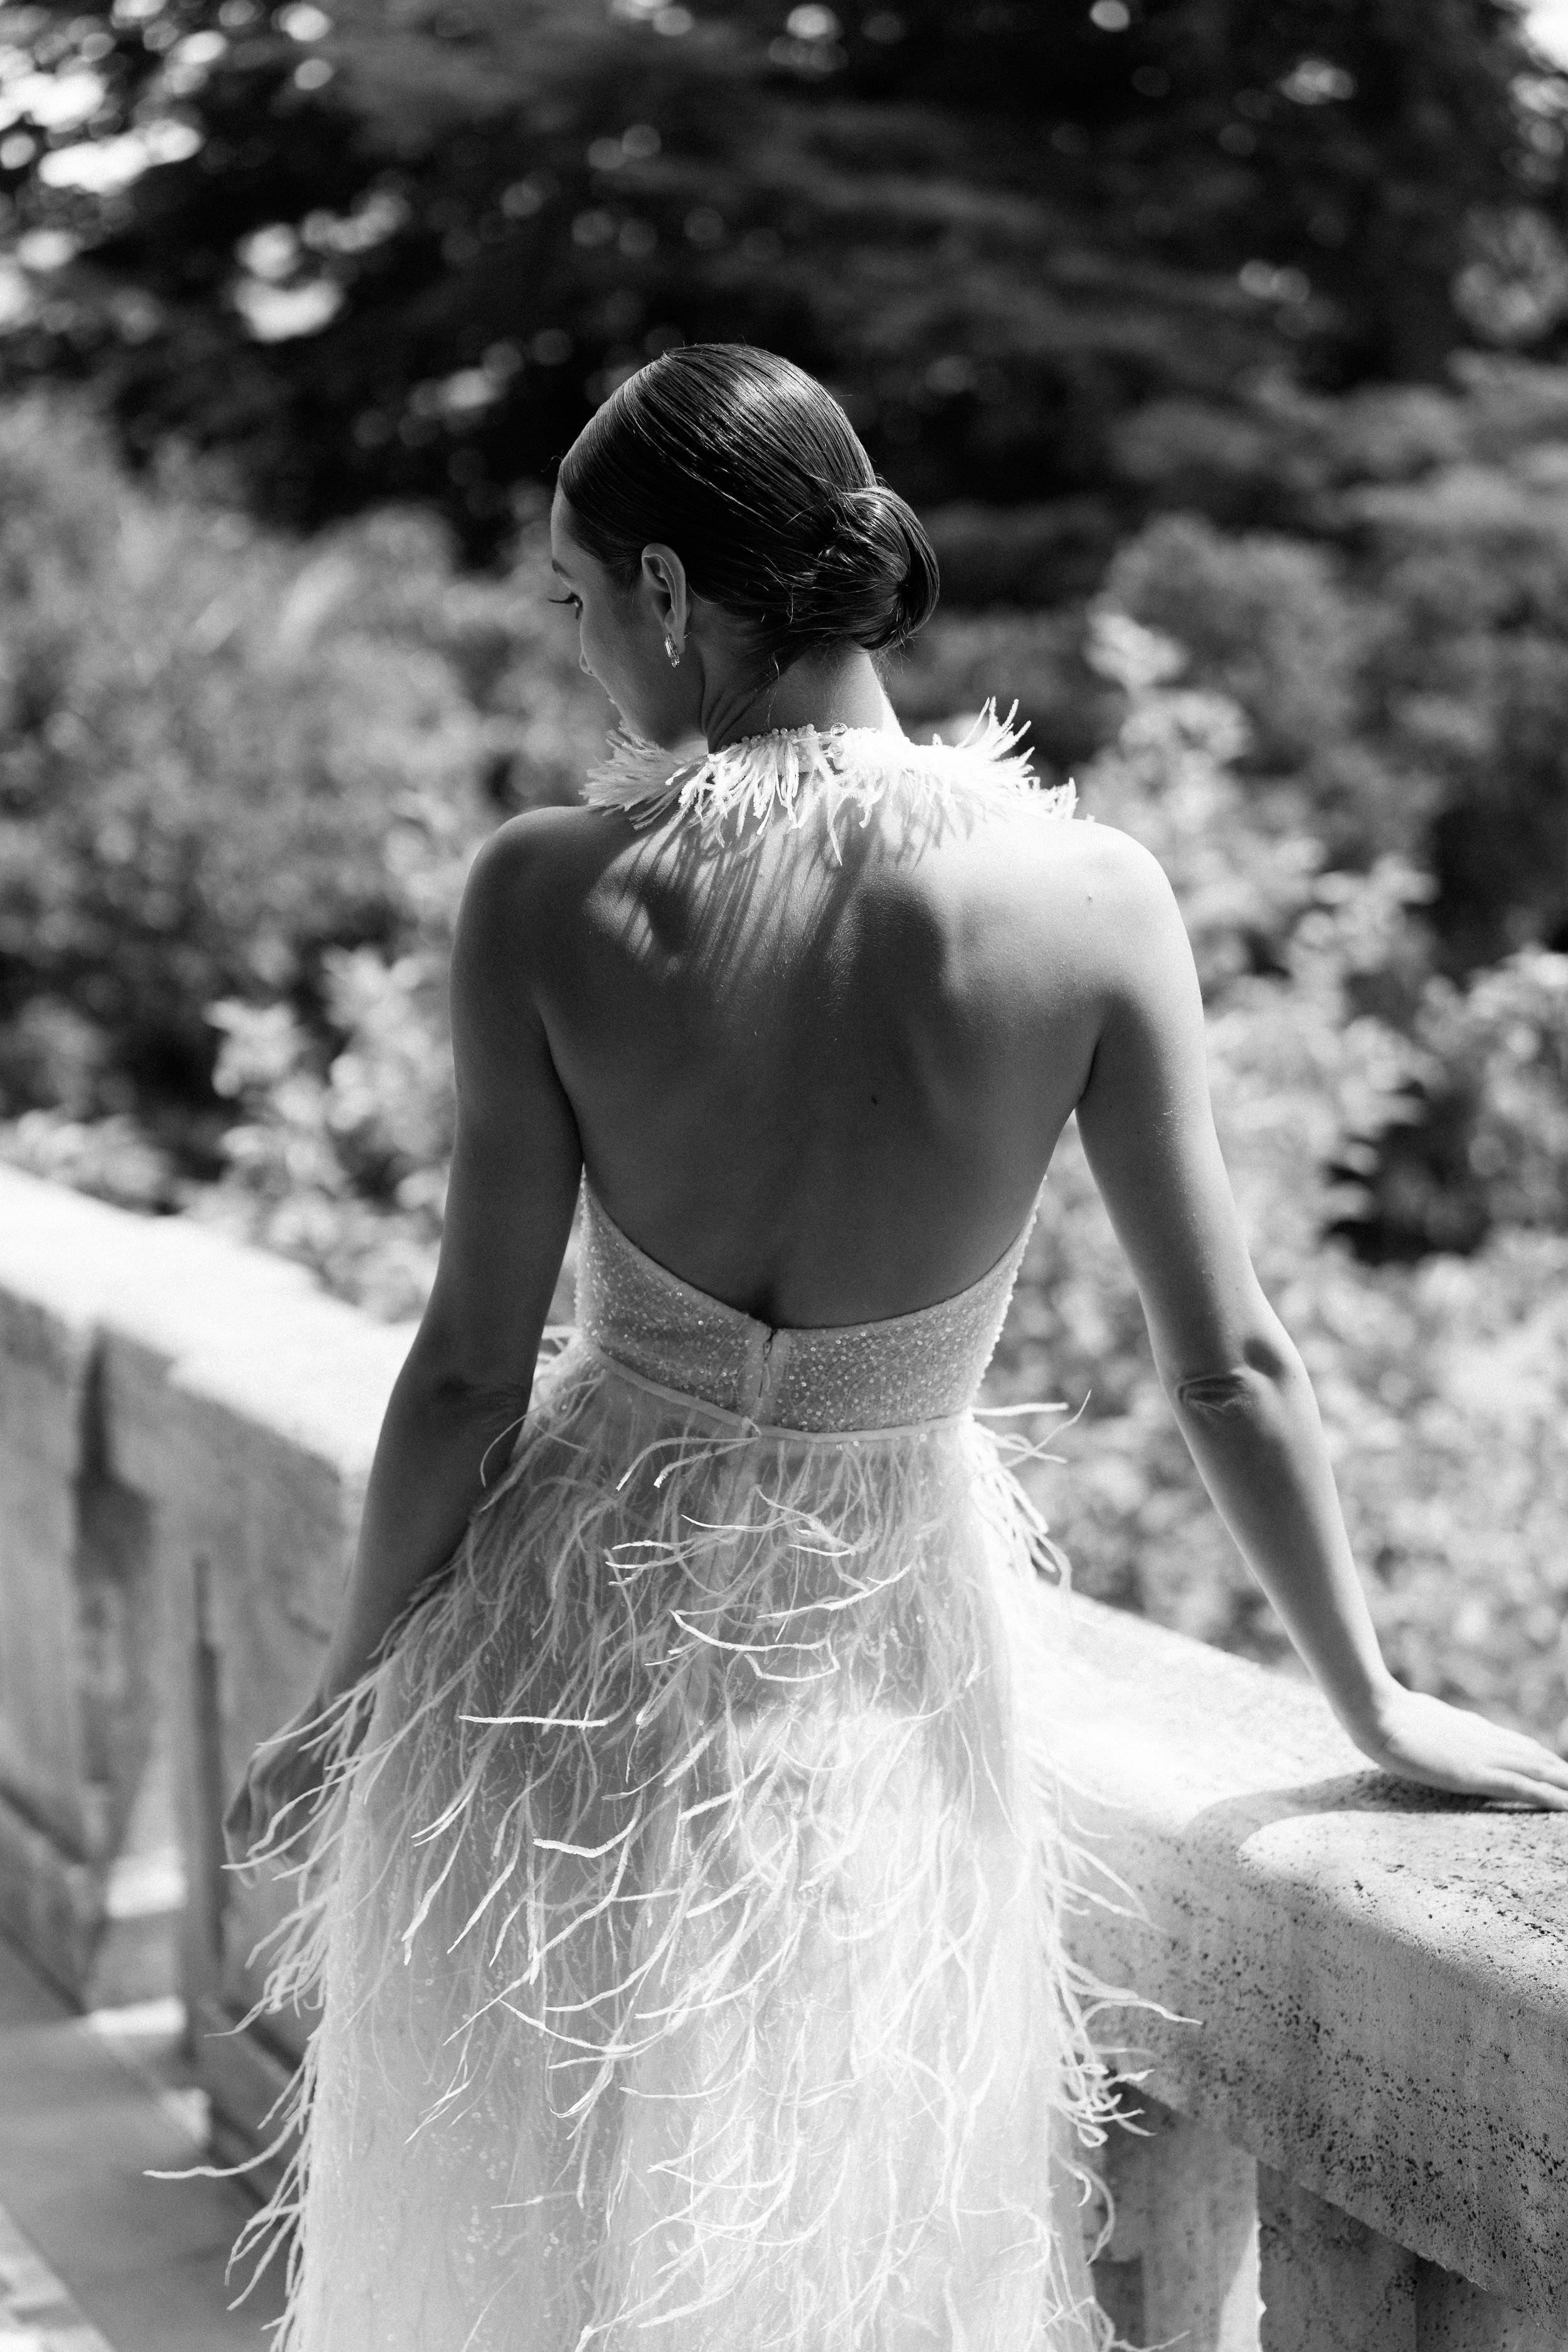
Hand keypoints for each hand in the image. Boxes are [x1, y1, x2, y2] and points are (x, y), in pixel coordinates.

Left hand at [223, 1695, 339, 1866]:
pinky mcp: (272, 1771)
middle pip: (237, 1827)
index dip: (238, 1852)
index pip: (235, 1822)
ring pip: (260, 1828)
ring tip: (298, 1871)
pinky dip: (288, 1841)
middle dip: (251, 1859)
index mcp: (258, 1773)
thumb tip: (299, 1853)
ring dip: (277, 1855)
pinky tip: (305, 1855)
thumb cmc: (333, 1738)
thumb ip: (299, 1807)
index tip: (251, 1882)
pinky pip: (274, 1817)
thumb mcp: (310, 1777)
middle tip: (267, 1880)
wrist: (340, 1702)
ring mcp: (260, 1771)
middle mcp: (253, 1773)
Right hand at [1351, 1684, 1567, 1809]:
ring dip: (1561, 1782)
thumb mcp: (1413, 1715)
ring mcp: (1482, 1756)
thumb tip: (1426, 1729)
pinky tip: (1566, 1805)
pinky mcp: (1477, 1775)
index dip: (1536, 1754)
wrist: (1378, 1714)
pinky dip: (1549, 1796)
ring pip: (1536, 1770)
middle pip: (1532, 1755)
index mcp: (1469, 1726)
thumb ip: (1428, 1725)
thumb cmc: (1385, 1712)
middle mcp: (1484, 1739)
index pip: (1513, 1742)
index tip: (1552, 1762)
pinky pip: (1523, 1787)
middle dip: (1557, 1770)